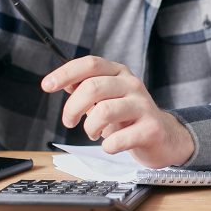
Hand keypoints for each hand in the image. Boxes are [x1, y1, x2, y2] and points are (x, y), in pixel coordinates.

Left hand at [42, 56, 194, 168]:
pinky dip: (107, 146)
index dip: (66, 73)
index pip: (91, 64)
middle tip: (69, 122)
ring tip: (92, 133)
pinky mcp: (150, 128)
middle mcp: (132, 84)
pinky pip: (118, 139)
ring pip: (104, 111)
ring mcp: (143, 106)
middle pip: (93, 86)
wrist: (163, 137)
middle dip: (72, 108)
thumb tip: (63, 81)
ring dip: (89, 127)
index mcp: (119, 73)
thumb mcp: (108, 97)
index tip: (47, 86)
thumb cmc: (129, 117)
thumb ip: (87, 87)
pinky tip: (111, 145)